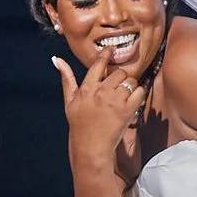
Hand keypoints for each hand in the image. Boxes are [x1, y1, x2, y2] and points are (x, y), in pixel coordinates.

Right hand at [53, 50, 148, 173]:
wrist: (90, 146)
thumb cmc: (79, 124)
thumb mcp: (69, 101)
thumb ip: (67, 79)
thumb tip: (57, 60)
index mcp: (87, 88)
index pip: (98, 64)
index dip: (106, 54)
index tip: (110, 50)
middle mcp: (101, 92)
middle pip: (119, 72)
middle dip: (120, 78)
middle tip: (117, 89)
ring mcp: (115, 101)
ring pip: (130, 81)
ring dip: (129, 87)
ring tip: (123, 98)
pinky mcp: (127, 110)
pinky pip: (139, 92)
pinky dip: (138, 95)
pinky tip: (131, 103)